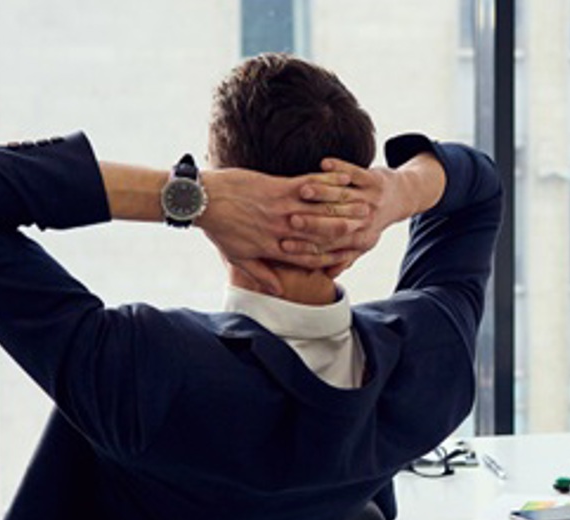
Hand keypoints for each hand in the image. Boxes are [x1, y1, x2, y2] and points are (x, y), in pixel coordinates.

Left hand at [197, 167, 370, 293]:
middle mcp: (281, 231)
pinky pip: (309, 185)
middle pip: (323, 234)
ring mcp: (280, 208)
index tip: (349, 254)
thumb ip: (260, 274)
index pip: (310, 257)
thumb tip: (277, 291)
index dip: (333, 256)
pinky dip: (328, 182)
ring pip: (321, 211)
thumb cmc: (218, 229)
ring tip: (364, 203)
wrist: (202, 201)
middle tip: (367, 226)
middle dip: (347, 231)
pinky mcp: (276, 187)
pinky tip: (343, 178)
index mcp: (273, 249)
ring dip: (345, 206)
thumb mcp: (237, 257)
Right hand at [284, 157, 421, 276]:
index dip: (306, 247)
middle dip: (313, 222)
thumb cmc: (371, 222)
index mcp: (360, 240)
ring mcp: (371, 200)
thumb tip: (325, 276)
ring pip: (344, 198)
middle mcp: (366, 222)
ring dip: (324, 194)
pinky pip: (355, 173)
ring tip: (304, 192)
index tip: (284, 245)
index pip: (329, 247)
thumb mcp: (361, 243)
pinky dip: (340, 168)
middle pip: (336, 224)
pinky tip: (324, 164)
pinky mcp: (374, 180)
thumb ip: (342, 258)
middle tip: (289, 220)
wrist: (401, 198)